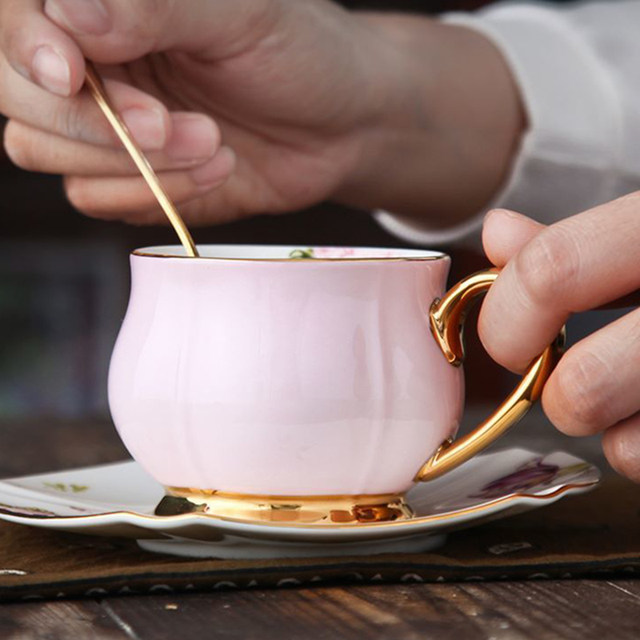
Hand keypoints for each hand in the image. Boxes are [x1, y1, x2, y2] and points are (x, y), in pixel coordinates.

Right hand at [0, 0, 523, 226]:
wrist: (339, 126)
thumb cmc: (299, 53)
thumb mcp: (241, 13)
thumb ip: (155, 8)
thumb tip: (69, 16)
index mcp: (109, 9)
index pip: (19, 22)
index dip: (29, 48)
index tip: (70, 71)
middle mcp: (94, 66)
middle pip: (19, 99)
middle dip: (98, 123)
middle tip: (171, 124)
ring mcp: (107, 129)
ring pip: (47, 154)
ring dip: (133, 163)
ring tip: (212, 143)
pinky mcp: (131, 181)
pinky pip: (95, 199)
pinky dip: (153, 193)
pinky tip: (214, 170)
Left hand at [479, 198, 639, 480]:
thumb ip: (576, 243)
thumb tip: (498, 235)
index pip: (552, 271)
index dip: (507, 318)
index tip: (510, 342)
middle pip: (581, 385)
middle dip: (560, 396)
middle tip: (576, 379)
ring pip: (625, 447)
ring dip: (613, 432)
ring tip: (638, 395)